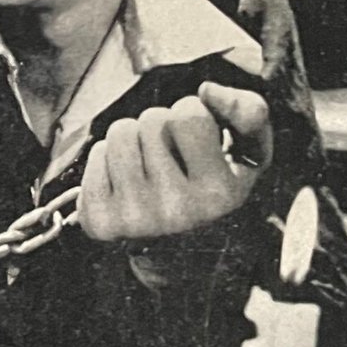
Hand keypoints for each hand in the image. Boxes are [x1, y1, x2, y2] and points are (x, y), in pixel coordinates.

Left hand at [78, 80, 272, 243]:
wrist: (182, 256)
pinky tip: (126, 184)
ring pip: (120, 132)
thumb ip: (249, 112)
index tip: (200, 145)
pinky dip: (108, 160)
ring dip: (133, 141)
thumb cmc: (213, 189)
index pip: (188, 113)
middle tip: (172, 160)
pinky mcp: (100, 221)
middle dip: (161, 129)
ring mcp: (134, 219)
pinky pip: (95, 154)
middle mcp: (177, 211)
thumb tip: (207, 90)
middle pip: (151, 119)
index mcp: (219, 194)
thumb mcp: (250, 154)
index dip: (193, 117)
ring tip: (149, 169)